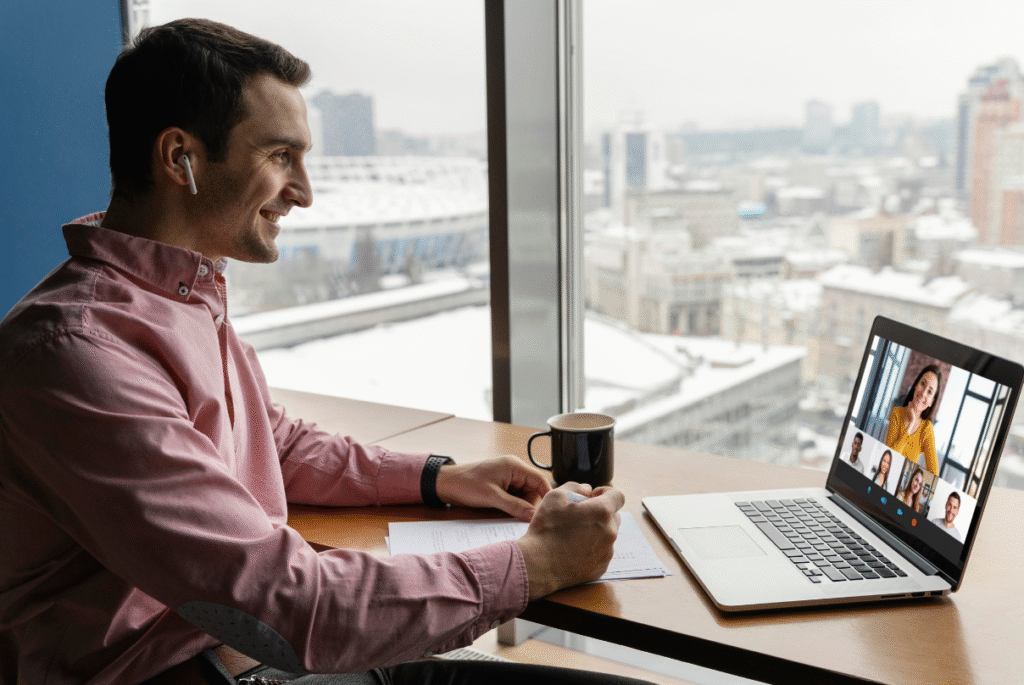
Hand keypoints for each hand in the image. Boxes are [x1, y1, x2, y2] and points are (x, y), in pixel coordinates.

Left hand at [434, 455, 550, 521]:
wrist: (445, 484)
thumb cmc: (466, 484)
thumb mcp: (492, 497)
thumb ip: (515, 506)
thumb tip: (534, 516)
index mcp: (514, 466)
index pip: (540, 479)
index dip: (548, 495)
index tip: (551, 511)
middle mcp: (514, 470)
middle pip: (534, 490)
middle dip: (530, 504)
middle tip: (524, 519)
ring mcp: (508, 478)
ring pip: (525, 496)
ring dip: (521, 507)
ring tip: (510, 515)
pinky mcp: (501, 486)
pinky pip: (515, 498)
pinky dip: (513, 506)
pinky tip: (506, 513)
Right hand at [514, 483, 624, 599]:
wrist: (539, 565)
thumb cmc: (546, 530)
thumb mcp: (555, 497)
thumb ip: (575, 487)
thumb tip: (586, 490)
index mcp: (602, 512)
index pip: (618, 496)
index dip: (606, 492)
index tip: (593, 497)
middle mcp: (610, 532)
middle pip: (613, 516)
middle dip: (600, 513)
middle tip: (579, 516)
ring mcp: (607, 552)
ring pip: (607, 535)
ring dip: (596, 531)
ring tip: (574, 535)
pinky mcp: (601, 567)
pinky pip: (602, 552)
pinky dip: (592, 548)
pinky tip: (574, 549)